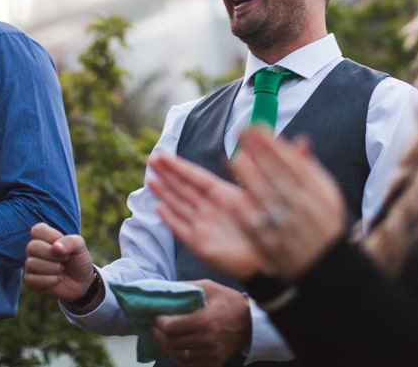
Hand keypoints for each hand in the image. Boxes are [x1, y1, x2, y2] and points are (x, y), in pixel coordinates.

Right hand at [23, 222, 97, 306]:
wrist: (81, 281)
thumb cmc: (78, 259)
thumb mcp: (80, 246)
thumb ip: (70, 241)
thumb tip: (56, 247)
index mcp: (44, 237)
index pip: (37, 230)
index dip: (52, 237)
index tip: (63, 245)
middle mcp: (34, 249)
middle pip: (32, 247)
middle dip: (53, 255)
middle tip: (65, 258)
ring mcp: (30, 265)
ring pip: (31, 263)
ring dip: (54, 268)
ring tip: (61, 269)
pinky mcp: (30, 281)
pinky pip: (32, 280)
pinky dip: (51, 280)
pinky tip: (57, 279)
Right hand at [148, 154, 265, 279]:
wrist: (267, 262)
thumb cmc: (265, 230)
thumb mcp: (257, 200)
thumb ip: (248, 179)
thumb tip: (242, 156)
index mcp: (223, 195)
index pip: (197, 176)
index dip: (179, 166)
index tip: (164, 155)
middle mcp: (210, 208)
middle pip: (184, 187)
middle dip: (168, 174)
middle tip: (152, 159)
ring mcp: (203, 225)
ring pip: (179, 205)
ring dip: (164, 192)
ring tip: (150, 179)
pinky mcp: (198, 243)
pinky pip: (180, 228)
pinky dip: (169, 218)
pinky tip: (158, 208)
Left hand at [151, 280, 250, 366]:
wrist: (251, 322)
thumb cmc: (229, 302)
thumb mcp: (209, 287)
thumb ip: (187, 288)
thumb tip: (165, 289)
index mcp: (204, 321)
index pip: (170, 327)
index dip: (158, 322)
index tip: (156, 316)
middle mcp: (206, 340)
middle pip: (170, 342)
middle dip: (157, 334)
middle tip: (154, 326)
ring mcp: (209, 354)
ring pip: (176, 355)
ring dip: (165, 346)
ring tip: (162, 336)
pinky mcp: (213, 362)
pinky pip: (187, 364)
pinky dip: (177, 357)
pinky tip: (175, 348)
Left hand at [230, 127, 346, 280]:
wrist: (326, 268)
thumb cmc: (325, 225)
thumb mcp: (327, 194)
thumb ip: (310, 169)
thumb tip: (300, 141)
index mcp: (316, 192)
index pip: (291, 161)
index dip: (272, 143)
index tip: (255, 126)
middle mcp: (303, 207)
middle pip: (278, 174)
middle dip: (258, 152)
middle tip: (240, 132)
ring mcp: (287, 226)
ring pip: (266, 197)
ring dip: (249, 177)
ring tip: (233, 158)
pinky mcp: (273, 244)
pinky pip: (257, 223)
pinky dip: (245, 208)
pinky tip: (233, 195)